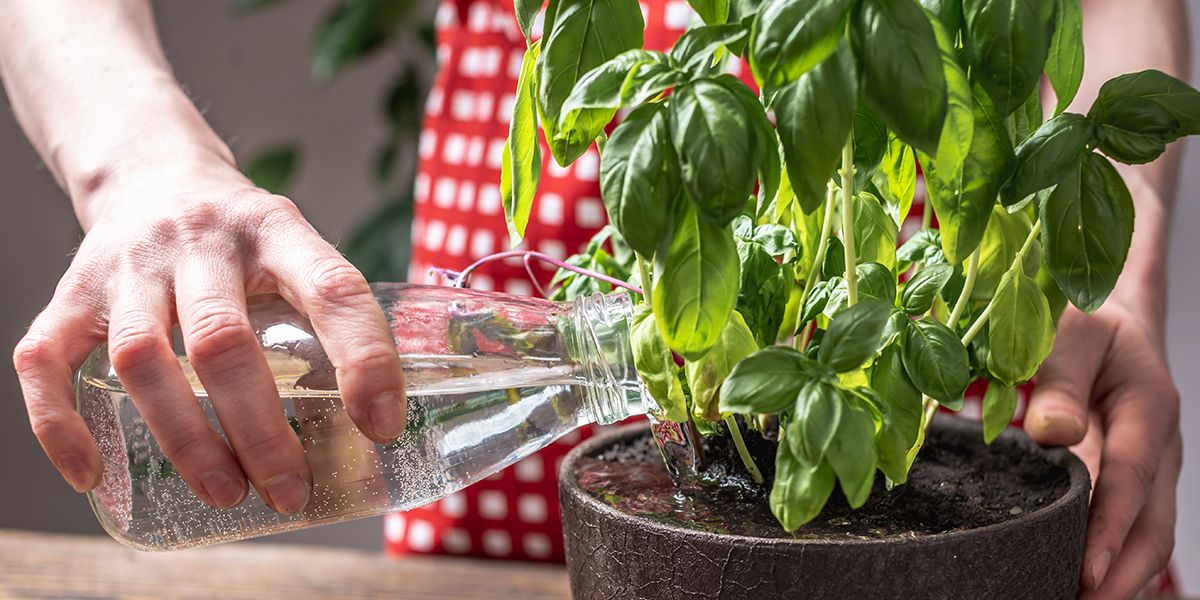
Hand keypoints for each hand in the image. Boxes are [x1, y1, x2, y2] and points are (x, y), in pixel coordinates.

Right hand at [13, 158, 406, 513]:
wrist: (153, 172)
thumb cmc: (242, 239)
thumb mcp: (297, 249)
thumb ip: (327, 320)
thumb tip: (375, 429)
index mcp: (276, 229)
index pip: (334, 288)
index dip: (365, 358)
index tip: (382, 425)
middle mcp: (201, 240)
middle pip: (223, 340)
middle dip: (260, 430)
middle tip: (289, 491)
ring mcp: (129, 265)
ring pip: (141, 356)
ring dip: (184, 438)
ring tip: (224, 493)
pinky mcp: (71, 291)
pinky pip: (47, 359)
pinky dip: (60, 423)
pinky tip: (93, 473)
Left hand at [1024, 298, 1179, 598]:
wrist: (1115, 320)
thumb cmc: (1088, 321)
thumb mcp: (1073, 331)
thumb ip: (1059, 378)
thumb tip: (1052, 435)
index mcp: (1149, 408)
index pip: (1131, 480)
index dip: (1108, 530)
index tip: (1084, 572)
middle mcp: (1161, 448)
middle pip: (1153, 528)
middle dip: (1120, 577)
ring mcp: (1153, 471)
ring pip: (1148, 539)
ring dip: (1118, 580)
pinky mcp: (1134, 483)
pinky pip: (1130, 531)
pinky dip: (1111, 564)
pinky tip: (1074, 586)